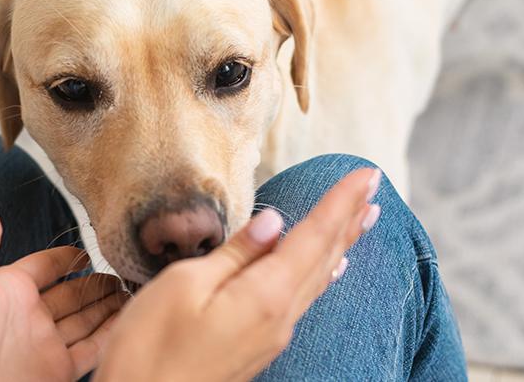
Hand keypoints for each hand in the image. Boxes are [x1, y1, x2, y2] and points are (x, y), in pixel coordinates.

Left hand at [0, 207, 126, 381]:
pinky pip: (93, 350)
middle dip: (96, 282)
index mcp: (8, 291)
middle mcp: (29, 318)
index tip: (91, 248)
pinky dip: (112, 335)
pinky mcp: (59, 371)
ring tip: (134, 290)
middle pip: (71, 294)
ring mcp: (45, 346)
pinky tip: (130, 319)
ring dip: (108, 305)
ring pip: (86, 320)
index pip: (45, 267)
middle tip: (123, 270)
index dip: (68, 257)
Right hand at [94, 168, 381, 381]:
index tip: (367, 174)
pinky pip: (302, 299)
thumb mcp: (184, 286)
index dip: (340, 202)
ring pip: (317, 279)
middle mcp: (279, 317)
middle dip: (349, 218)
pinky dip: (320, 273)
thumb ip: (234, 253)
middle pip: (323, 257)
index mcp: (264, 295)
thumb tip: (274, 222)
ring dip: (341, 243)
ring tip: (363, 220)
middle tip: (374, 187)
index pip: (313, 236)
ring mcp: (270, 335)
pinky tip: (329, 269)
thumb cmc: (149, 350)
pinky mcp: (257, 346)